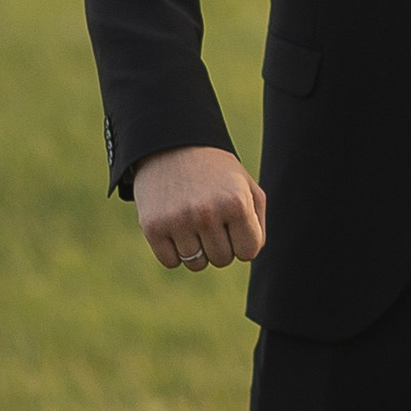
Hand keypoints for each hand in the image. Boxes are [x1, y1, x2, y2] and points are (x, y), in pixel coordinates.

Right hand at [133, 146, 266, 271]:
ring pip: (196, 264)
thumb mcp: (246, 186)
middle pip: (222, 260)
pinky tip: (175, 227)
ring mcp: (178, 220)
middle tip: (210, 218)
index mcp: (236, 202)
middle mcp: (207, 213)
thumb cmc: (216, 171)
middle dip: (220, 244)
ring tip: (192, 221)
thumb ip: (257, 223)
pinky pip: (170, 262)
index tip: (233, 224)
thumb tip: (249, 254)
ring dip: (197, 249)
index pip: (249, 252)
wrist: (171, 146)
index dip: (242, 241)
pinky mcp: (153, 227)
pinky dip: (174, 251)